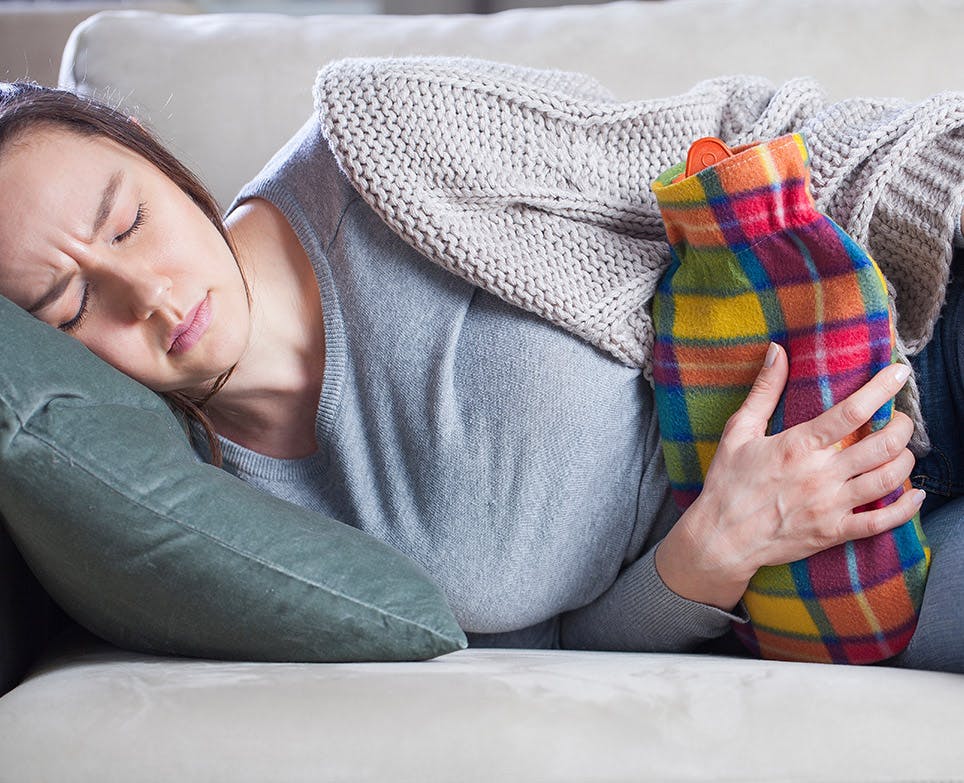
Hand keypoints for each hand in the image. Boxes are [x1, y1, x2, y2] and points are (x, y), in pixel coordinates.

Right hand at [655, 342, 924, 610]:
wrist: (721, 538)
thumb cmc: (727, 483)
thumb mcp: (739, 431)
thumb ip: (764, 391)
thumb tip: (777, 351)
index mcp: (799, 445)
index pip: (852, 411)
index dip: (882, 389)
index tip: (900, 373)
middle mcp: (821, 474)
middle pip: (883, 444)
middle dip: (902, 426)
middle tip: (901, 418)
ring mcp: (830, 505)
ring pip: (888, 479)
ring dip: (905, 460)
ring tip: (903, 450)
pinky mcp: (834, 532)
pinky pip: (882, 522)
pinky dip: (906, 508)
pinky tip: (915, 495)